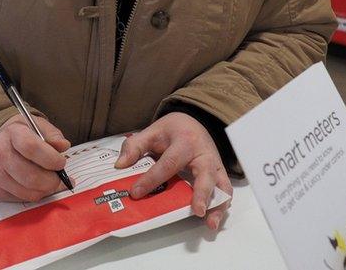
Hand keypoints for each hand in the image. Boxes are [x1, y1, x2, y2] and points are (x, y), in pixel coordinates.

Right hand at [0, 114, 71, 201]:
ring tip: (50, 180)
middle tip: (59, 176)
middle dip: (53, 180)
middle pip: (32, 176)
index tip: (61, 162)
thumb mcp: (37, 125)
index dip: (51, 158)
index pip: (31, 148)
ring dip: (45, 190)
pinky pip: (22, 199)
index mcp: (12, 134)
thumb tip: (63, 146)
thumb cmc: (20, 134)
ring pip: (29, 192)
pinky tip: (37, 185)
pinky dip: (34, 194)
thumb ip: (52, 134)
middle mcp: (0, 154)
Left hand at [115, 112, 231, 229]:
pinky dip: (222, 205)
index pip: (168, 163)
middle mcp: (203, 154)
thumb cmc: (172, 130)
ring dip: (218, 204)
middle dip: (202, 193)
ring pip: (221, 184)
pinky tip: (213, 219)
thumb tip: (120, 165)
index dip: (151, 179)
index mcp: (184, 141)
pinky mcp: (219, 174)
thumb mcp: (152, 131)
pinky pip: (225, 190)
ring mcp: (214, 164)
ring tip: (210, 222)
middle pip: (205, 174)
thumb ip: (135, 146)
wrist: (193, 122)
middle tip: (197, 210)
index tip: (136, 193)